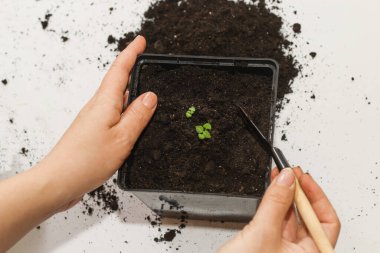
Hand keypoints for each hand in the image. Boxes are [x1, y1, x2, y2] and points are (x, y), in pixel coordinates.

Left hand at [38, 35, 156, 209]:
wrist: (59, 181)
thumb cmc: (86, 161)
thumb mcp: (123, 138)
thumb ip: (138, 116)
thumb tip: (151, 96)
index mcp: (105, 102)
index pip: (120, 70)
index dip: (131, 53)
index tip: (141, 41)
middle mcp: (98, 107)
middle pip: (117, 82)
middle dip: (133, 71)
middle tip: (147, 64)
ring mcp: (94, 120)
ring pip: (117, 100)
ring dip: (131, 95)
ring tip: (147, 96)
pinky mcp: (94, 132)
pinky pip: (113, 116)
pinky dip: (126, 113)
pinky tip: (133, 122)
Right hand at [217, 167, 339, 252]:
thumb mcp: (263, 233)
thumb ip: (275, 203)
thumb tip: (286, 180)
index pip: (326, 221)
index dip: (317, 197)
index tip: (303, 178)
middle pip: (307, 217)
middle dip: (298, 193)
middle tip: (289, 174)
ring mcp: (284, 249)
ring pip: (289, 217)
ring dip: (284, 195)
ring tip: (279, 177)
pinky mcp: (268, 243)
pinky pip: (275, 219)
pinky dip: (273, 204)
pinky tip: (271, 190)